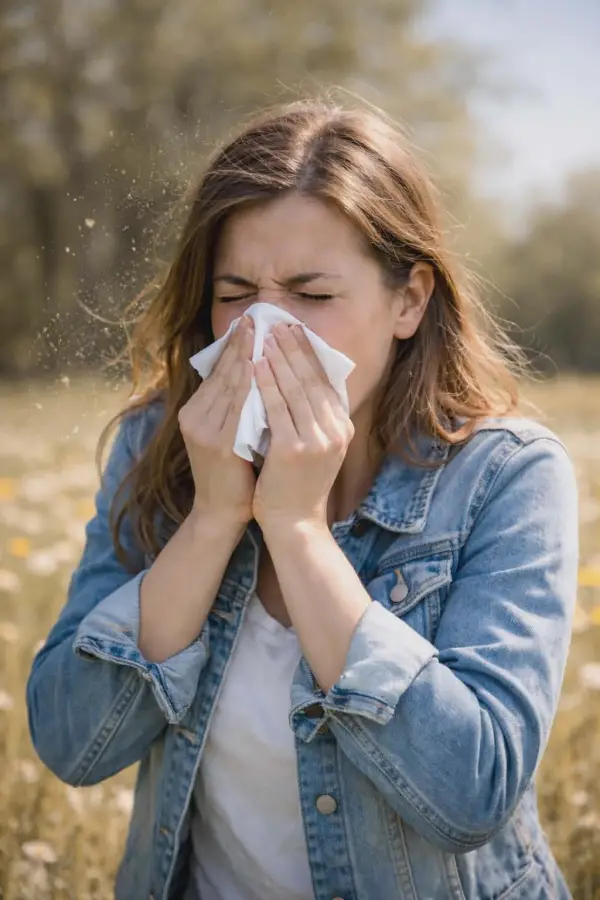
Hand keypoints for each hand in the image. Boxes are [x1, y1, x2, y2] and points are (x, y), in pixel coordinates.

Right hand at [179, 315, 255, 526]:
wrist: (221, 513)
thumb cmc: (233, 474)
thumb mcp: (229, 433)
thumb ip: (235, 406)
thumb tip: (256, 372)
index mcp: (195, 412)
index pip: (217, 371)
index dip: (233, 346)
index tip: (249, 322)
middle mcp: (194, 417)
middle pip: (221, 372)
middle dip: (239, 343)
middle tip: (255, 316)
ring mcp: (204, 431)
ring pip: (228, 385)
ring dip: (245, 356)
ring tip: (259, 331)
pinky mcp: (219, 445)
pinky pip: (237, 407)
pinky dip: (248, 384)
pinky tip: (258, 366)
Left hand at [252, 323, 353, 530]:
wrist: (294, 524)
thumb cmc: (297, 484)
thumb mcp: (316, 446)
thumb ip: (314, 417)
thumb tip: (300, 378)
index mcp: (341, 427)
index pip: (325, 380)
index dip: (309, 352)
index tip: (294, 329)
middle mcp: (335, 430)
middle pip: (312, 378)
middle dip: (294, 347)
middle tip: (278, 322)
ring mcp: (317, 440)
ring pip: (295, 388)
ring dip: (279, 357)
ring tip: (266, 335)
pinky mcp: (294, 449)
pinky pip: (277, 407)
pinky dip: (266, 382)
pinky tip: (256, 364)